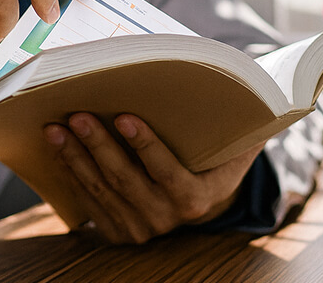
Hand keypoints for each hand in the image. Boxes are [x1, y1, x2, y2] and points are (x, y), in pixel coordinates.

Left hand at [44, 113, 262, 244]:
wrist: (202, 199)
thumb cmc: (218, 157)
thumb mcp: (240, 144)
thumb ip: (250, 123)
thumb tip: (265, 91)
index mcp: (196, 198)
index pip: (168, 173)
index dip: (146, 146)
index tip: (124, 116)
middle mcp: (166, 219)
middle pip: (125, 180)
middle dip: (98, 146)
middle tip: (78, 114)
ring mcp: (139, 228)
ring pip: (101, 190)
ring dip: (75, 157)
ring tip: (57, 127)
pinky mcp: (116, 230)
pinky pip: (88, 200)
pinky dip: (70, 173)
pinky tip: (58, 148)